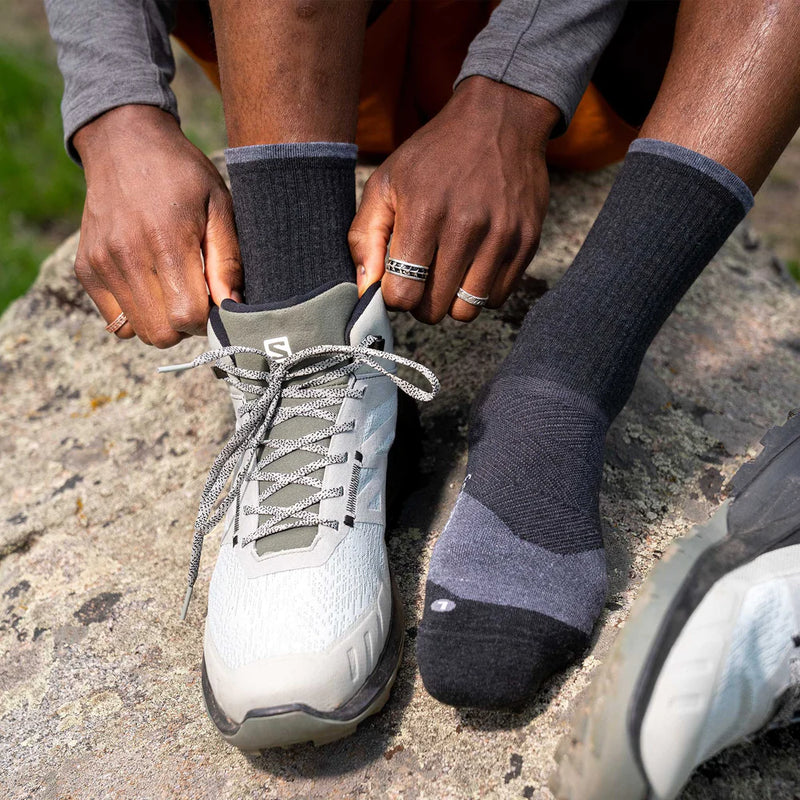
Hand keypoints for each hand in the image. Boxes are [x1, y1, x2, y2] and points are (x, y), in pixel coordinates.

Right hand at [73, 105, 241, 346]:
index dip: (208, 318)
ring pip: (137, 331)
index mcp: (167, 241)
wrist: (123, 143)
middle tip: (194, 296)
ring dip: (161, 321)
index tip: (214, 300)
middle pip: (161, 334)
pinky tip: (149, 286)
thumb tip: (231, 307)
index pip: (187, 316)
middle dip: (185, 325)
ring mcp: (101, 264)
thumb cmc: (182, 175)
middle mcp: (127, 256)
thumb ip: (227, 260)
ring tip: (172, 289)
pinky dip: (135, 314)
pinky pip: (115, 321)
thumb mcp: (219, 206)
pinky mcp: (85, 268)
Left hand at [349, 76, 558, 323]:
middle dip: (421, 301)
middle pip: (434, 310)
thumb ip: (365, 237)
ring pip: (467, 312)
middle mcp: (466, 229)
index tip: (397, 278)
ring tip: (448, 272)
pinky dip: (481, 291)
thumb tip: (366, 289)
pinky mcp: (527, 242)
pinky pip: (498, 298)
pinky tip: (474, 264)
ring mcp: (501, 237)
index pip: (402, 294)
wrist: (500, 118)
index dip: (394, 294)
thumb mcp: (386, 183)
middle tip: (422, 276)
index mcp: (424, 214)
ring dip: (452, 300)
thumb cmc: (433, 155)